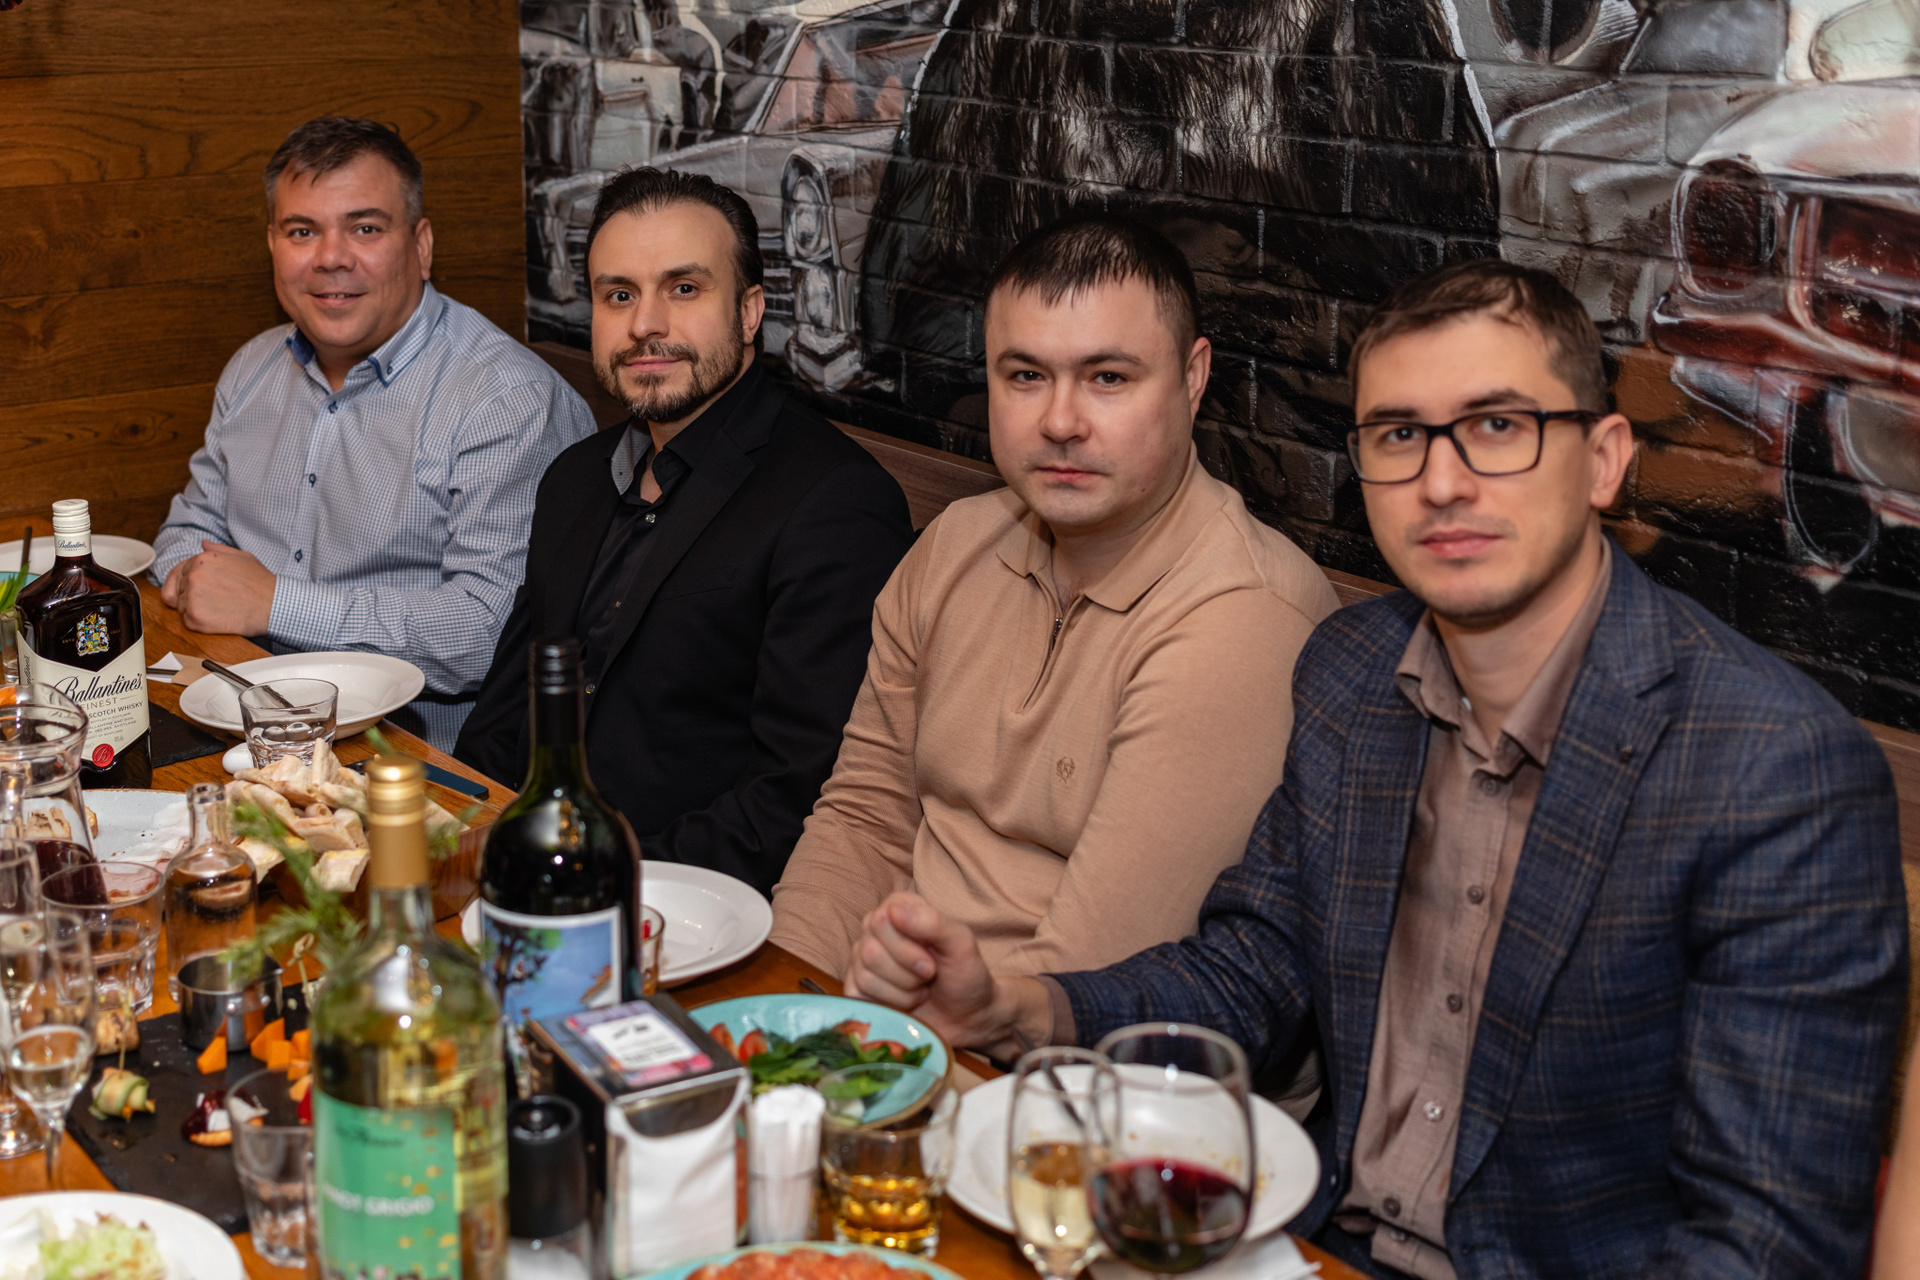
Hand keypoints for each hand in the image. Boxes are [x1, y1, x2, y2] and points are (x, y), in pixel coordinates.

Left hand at [170, 541, 275, 634]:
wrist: (272, 605)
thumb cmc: (260, 582)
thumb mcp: (242, 557)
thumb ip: (218, 550)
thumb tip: (203, 543)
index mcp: (202, 559)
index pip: (181, 571)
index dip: (193, 582)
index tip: (207, 590)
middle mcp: (193, 575)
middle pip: (180, 588)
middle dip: (194, 595)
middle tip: (216, 601)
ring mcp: (192, 596)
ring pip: (181, 605)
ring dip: (195, 608)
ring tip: (219, 609)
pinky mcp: (195, 617)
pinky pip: (187, 620)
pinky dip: (199, 622)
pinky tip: (217, 618)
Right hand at [843, 892, 1048, 1052]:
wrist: (967, 1016)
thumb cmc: (964, 973)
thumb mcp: (961, 943)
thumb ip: (933, 922)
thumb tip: (894, 910)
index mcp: (898, 908)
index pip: (882, 921)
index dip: (909, 947)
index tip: (933, 957)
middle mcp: (875, 930)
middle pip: (871, 951)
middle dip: (908, 972)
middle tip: (929, 975)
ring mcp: (862, 959)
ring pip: (866, 976)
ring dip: (903, 991)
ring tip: (920, 989)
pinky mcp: (857, 989)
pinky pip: (859, 996)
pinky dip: (890, 1004)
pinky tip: (905, 1003)